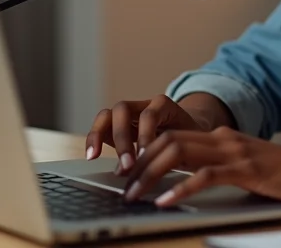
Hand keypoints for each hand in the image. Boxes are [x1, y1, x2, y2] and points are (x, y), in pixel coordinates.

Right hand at [84, 95, 207, 173]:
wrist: (187, 132)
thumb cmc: (190, 139)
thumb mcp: (190, 143)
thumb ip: (177, 152)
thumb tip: (163, 175)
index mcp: (164, 105)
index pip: (150, 115)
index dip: (145, 135)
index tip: (144, 157)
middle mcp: (142, 105)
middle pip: (123, 110)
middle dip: (121, 138)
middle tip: (126, 165)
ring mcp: (127, 114)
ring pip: (107, 115)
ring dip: (100, 135)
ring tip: (94, 156)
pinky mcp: (116, 125)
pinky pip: (100, 126)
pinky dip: (93, 138)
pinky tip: (91, 156)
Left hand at [122, 126, 280, 206]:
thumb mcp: (247, 165)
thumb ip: (221, 166)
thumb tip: (188, 178)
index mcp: (222, 137)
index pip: (172, 136)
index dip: (145, 152)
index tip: (129, 173)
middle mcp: (224, 139)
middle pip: (168, 140)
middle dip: (139, 163)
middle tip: (123, 186)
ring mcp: (234, 152)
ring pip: (179, 153)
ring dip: (151, 174)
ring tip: (135, 195)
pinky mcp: (246, 170)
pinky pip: (205, 176)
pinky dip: (181, 189)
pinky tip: (166, 202)